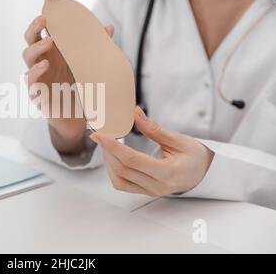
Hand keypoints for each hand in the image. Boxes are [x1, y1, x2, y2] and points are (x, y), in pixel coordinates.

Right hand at [22, 0, 114, 152]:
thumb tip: (108, 26)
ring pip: (27, 57)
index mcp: (55, 50)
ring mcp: (38, 76)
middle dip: (35, 27)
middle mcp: (43, 60)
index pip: (46, 26)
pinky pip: (31, 81)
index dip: (47, 9)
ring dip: (36, 48)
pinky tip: (44, 66)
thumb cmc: (83, 88)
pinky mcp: (38, 94)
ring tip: (48, 42)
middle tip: (44, 19)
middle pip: (30, 38)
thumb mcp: (91, 66)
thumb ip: (96, 47)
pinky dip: (36, 73)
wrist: (81, 117)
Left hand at [90, 107, 213, 196]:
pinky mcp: (145, 191)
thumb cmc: (195, 156)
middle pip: (122, 170)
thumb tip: (135, 113)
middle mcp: (157, 186)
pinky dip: (113, 170)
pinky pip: (123, 184)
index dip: (113, 147)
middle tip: (99, 134)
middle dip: (107, 151)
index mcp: (167, 173)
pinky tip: (112, 156)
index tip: (99, 135)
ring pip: (119, 180)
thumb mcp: (178, 139)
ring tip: (106, 144)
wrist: (205, 174)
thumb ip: (154, 129)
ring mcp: (150, 191)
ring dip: (108, 162)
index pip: (132, 160)